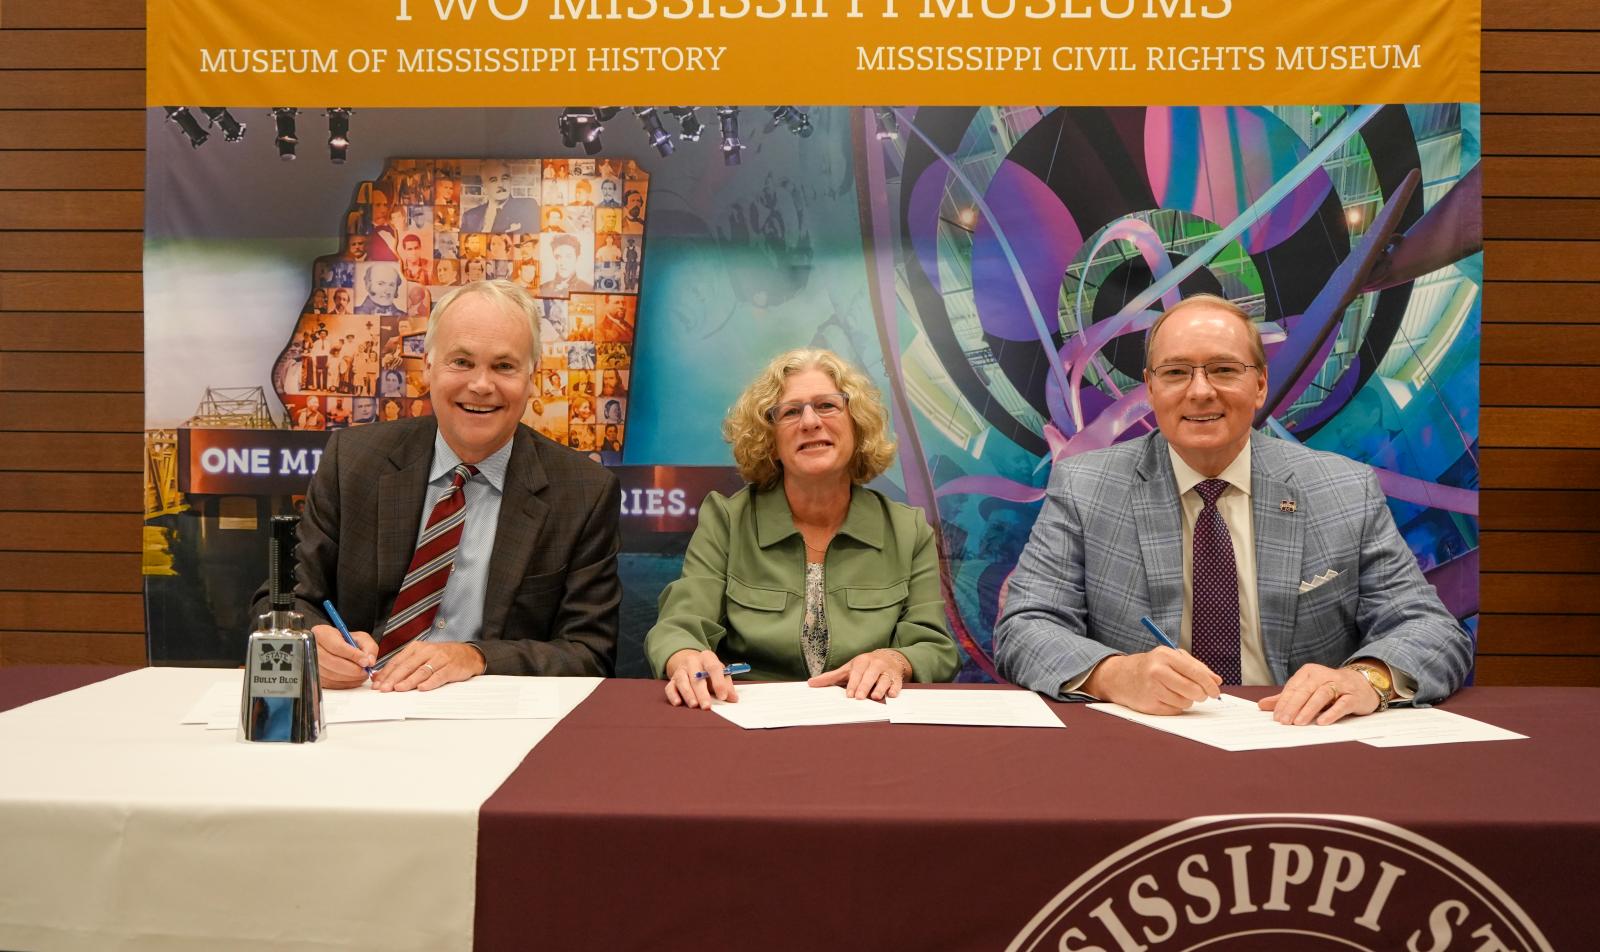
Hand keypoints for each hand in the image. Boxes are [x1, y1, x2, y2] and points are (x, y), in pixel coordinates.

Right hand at [312, 623, 376, 689]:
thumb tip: (369, 661)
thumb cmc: (344, 641)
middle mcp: (312, 648)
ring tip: (361, 674)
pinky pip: (330, 683)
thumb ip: (368, 647)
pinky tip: (353, 679)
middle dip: (353, 669)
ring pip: (331, 675)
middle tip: (365, 671)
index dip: (353, 656)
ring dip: (350, 678)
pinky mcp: (315, 676)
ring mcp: (311, 663)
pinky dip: (345, 683)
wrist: (333, 647)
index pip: (337, 646)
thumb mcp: (360, 637)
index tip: (365, 661)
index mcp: (321, 633)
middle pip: (332, 662)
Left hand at [371, 642, 485, 691]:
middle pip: (407, 665)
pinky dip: (430, 682)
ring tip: (399, 689)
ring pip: (421, 671)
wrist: (468, 654)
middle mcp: (428, 651)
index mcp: (417, 648)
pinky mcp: (451, 667)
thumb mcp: (421, 657)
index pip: (398, 661)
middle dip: (394, 678)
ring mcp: (440, 659)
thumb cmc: (442, 657)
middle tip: (384, 689)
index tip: (377, 684)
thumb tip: (378, 676)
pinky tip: (422, 688)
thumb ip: (402, 665)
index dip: (386, 673)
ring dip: (409, 681)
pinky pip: (439, 676)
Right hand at [664, 648, 737, 709]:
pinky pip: (670, 687)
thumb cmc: (708, 671)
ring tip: (694, 705)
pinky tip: (678, 703)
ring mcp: (680, 670)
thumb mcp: (720, 673)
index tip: (723, 696)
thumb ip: (727, 685)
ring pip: (682, 681)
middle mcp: (692, 661)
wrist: (690, 662)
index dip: (719, 683)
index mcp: (707, 657)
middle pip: (696, 677)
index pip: (713, 668)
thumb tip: (733, 699)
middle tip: (707, 706)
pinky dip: (673, 695)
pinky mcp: (672, 680)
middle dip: (702, 693)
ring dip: (688, 694)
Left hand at [808, 649, 910, 700]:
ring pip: (884, 679)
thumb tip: (811, 683)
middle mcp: (875, 664)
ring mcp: (887, 671)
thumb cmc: (864, 667)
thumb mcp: (848, 669)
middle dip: (865, 686)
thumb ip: (831, 677)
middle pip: (870, 675)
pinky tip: (892, 695)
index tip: (849, 694)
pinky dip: (895, 689)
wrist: (890, 658)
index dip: (853, 683)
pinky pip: (897, 684)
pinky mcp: (897, 678)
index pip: (857, 672)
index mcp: (861, 661)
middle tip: (859, 697)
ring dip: (880, 688)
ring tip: (876, 697)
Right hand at [1082, 648, 1221, 714]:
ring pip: (1185, 702)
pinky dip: (1176, 707)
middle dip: (1201, 695)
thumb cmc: (1152, 666)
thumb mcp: (1171, 658)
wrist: (1121, 676)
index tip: (1216, 691)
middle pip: (1192, 690)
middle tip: (1201, 695)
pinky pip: (1174, 711)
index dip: (1209, 684)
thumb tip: (1217, 680)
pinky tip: (1167, 698)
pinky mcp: (1149, 704)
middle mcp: (1157, 671)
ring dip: (1187, 701)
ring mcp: (1151, 689)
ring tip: (1178, 693)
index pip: (1195, 672)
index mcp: (1165, 655)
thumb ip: (1196, 666)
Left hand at [1260, 663, 1379, 724]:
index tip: (1276, 717)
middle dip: (1293, 706)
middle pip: (1305, 690)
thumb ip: (1286, 698)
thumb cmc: (1330, 689)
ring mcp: (1340, 684)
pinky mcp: (1353, 696)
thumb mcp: (1307, 690)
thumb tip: (1261, 705)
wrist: (1363, 685)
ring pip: (1322, 695)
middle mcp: (1324, 675)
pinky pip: (1342, 704)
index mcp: (1309, 672)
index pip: (1293, 687)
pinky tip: (1322, 722)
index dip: (1284, 702)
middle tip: (1284, 722)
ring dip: (1309, 709)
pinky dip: (1332, 713)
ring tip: (1299, 722)